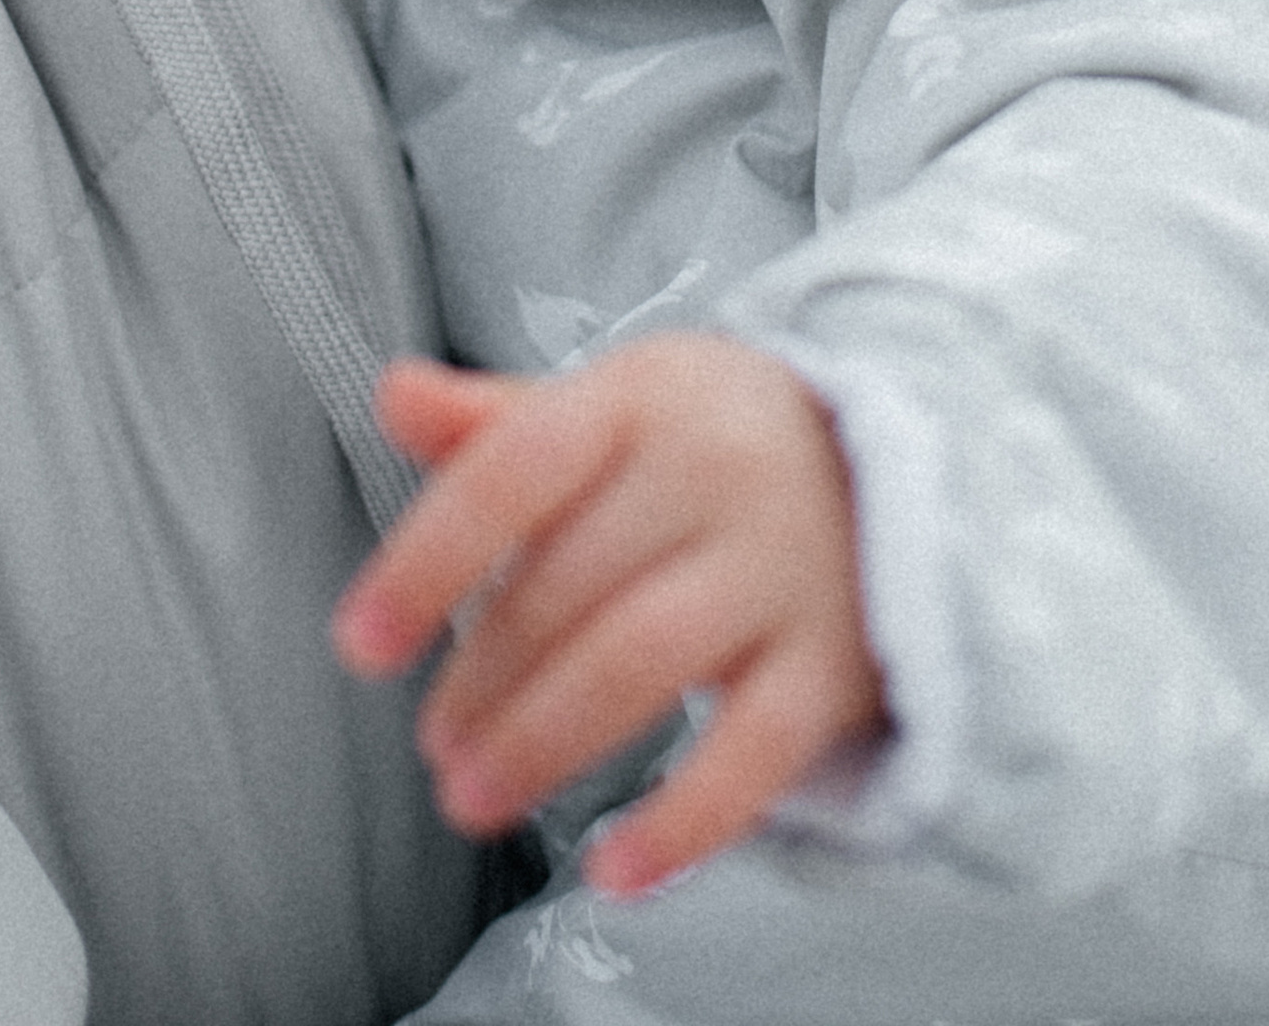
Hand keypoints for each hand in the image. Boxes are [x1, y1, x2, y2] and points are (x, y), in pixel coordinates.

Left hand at [330, 339, 885, 897]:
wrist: (910, 470)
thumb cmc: (717, 443)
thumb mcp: (620, 405)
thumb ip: (499, 420)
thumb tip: (390, 394)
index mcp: (642, 397)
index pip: (517, 468)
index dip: (429, 558)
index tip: (358, 645)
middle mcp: (714, 471)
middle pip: (570, 585)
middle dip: (482, 679)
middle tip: (434, 750)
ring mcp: (779, 568)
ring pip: (641, 661)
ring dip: (542, 741)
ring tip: (471, 797)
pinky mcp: (830, 664)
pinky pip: (753, 752)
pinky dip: (681, 820)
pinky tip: (612, 872)